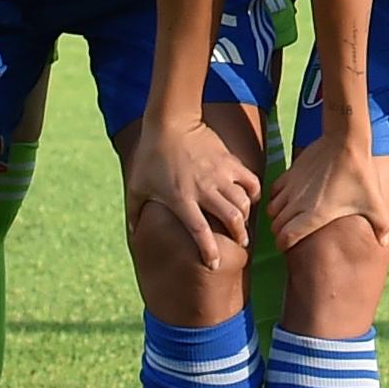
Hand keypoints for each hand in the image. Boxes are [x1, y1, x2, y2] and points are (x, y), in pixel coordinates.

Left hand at [127, 116, 258, 269]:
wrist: (170, 122)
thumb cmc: (151, 155)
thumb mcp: (136, 186)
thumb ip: (135, 211)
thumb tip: (134, 233)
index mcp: (181, 199)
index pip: (200, 231)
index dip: (209, 251)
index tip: (213, 265)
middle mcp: (204, 190)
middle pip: (231, 220)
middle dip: (239, 236)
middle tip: (240, 243)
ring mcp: (220, 175)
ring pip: (244, 203)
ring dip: (246, 217)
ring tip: (243, 223)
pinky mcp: (230, 162)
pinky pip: (250, 182)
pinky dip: (254, 193)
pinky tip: (250, 198)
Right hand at [268, 131, 383, 250]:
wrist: (346, 140)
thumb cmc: (360, 174)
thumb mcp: (374, 203)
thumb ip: (381, 226)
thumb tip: (384, 243)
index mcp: (315, 215)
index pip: (285, 238)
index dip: (284, 246)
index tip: (290, 247)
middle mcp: (298, 203)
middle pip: (276, 226)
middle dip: (281, 234)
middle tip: (291, 235)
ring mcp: (292, 187)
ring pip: (271, 210)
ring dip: (277, 217)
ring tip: (289, 219)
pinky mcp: (290, 173)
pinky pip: (273, 191)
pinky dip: (276, 198)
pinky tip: (289, 199)